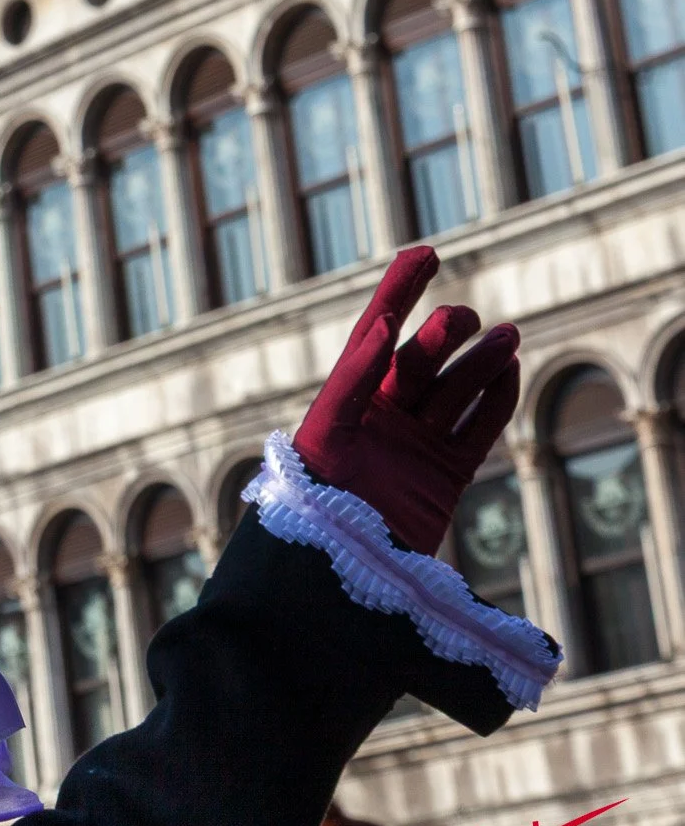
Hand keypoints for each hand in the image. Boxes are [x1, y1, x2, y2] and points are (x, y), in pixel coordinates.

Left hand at [294, 247, 520, 555]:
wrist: (331, 574)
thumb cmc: (313, 501)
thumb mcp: (326, 433)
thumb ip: (352, 379)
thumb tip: (379, 326)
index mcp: (343, 400)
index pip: (376, 331)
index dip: (399, 290)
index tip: (426, 252)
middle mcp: (377, 418)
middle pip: (419, 360)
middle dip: (442, 334)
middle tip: (465, 319)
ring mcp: (412, 445)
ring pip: (454, 391)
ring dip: (479, 362)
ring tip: (507, 336)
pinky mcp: (442, 476)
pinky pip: (474, 429)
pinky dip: (495, 401)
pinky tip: (511, 372)